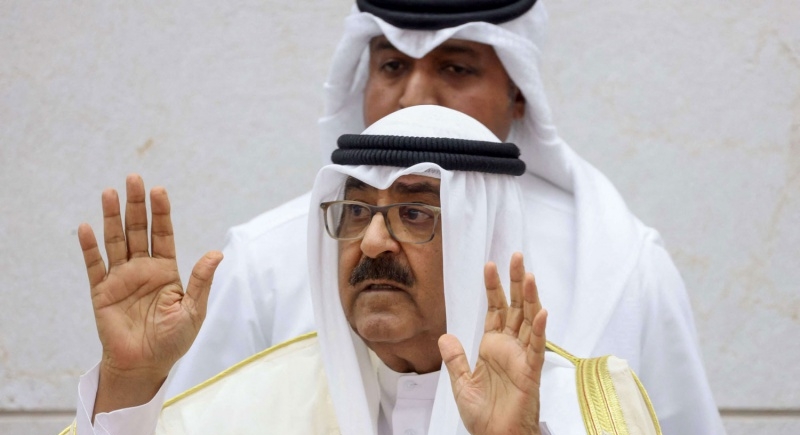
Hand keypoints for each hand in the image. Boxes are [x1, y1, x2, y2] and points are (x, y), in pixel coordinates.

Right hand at [78, 174, 221, 415]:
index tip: (158, 190)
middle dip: (136, 205)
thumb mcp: (193, 310)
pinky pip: (94, 266)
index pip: (163, 234)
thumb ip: (200, 280)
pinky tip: (86, 228)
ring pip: (115, 241)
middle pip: (138, 230)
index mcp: (166, 270)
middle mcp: (143, 268)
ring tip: (109, 193)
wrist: (145, 365)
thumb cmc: (172, 340)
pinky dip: (89, 248)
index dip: (161, 212)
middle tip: (133, 179)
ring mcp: (121, 278)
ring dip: (111, 218)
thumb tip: (217, 252)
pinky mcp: (102, 292)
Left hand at [438, 252, 546, 434]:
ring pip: (528, 321)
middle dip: (515, 282)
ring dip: (529, 298)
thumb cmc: (484, 416)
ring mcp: (522, 358)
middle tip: (516, 256)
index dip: (493, 288)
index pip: (495, 310)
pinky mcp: (530, 372)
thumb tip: (444, 335)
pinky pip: (536, 347)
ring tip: (528, 275)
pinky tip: (540, 311)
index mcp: (493, 347)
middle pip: (515, 307)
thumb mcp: (461, 383)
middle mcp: (510, 347)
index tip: (490, 264)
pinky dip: (538, 329)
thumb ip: (455, 359)